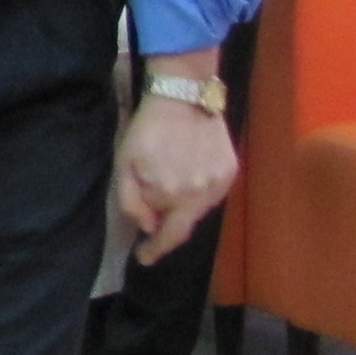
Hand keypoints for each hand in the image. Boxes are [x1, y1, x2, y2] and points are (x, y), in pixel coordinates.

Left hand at [114, 94, 236, 263]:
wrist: (183, 97)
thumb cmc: (147, 130)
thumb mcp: (124, 164)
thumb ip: (131, 200)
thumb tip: (148, 226)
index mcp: (174, 195)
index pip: (168, 235)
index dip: (155, 250)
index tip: (143, 258)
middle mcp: (201, 194)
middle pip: (183, 224)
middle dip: (166, 228)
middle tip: (152, 229)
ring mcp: (219, 183)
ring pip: (199, 210)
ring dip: (182, 209)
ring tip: (168, 195)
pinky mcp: (231, 170)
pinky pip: (212, 193)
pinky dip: (197, 194)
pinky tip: (187, 179)